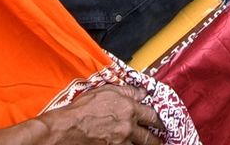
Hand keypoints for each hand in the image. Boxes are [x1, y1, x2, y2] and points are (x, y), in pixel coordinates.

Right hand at [39, 85, 164, 143]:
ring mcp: (121, 142)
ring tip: (147, 144)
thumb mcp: (107, 91)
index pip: (152, 115)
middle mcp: (128, 127)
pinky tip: (126, 144)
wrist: (68, 127)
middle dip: (156, 139)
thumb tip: (142, 92)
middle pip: (149, 137)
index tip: (161, 123)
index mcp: (129, 109)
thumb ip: (128, 91)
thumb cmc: (83, 108)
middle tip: (160, 140)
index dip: (158, 120)